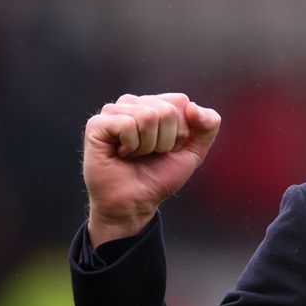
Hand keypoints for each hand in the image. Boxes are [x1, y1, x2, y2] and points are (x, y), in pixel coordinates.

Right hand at [82, 93, 220, 246]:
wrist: (134, 203)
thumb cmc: (159, 176)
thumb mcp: (194, 152)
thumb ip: (208, 126)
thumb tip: (193, 106)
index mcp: (155, 104)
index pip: (181, 102)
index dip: (181, 132)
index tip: (168, 148)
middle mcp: (133, 103)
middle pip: (167, 111)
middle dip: (165, 141)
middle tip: (150, 154)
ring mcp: (113, 111)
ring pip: (148, 116)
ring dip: (148, 146)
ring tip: (135, 154)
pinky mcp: (97, 124)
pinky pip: (127, 125)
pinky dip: (131, 146)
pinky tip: (121, 153)